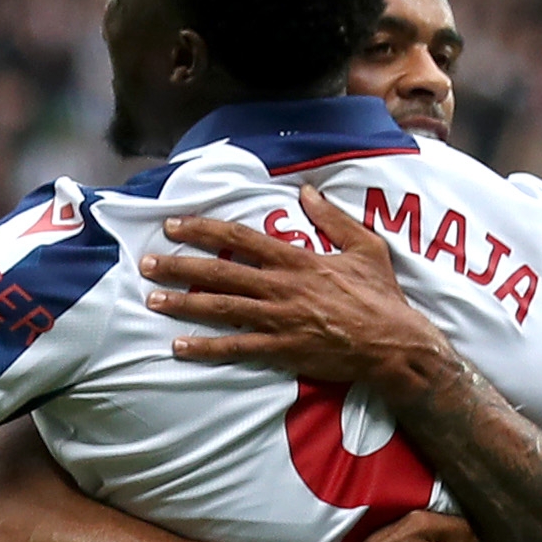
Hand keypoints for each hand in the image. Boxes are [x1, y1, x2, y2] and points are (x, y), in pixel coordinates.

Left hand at [141, 190, 450, 396]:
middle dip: (179, 267)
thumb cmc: (382, 296)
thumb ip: (333, 218)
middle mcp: (282, 287)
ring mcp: (280, 320)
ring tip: (152, 302)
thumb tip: (306, 192)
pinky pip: (237, 349)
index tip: (174, 224)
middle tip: (146, 264)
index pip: (240, 240)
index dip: (203, 230)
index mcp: (298, 259)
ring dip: (183, 305)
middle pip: (220, 273)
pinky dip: (206, 348)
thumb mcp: (365, 247)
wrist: (395, 344)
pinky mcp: (283, 350)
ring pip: (222, 310)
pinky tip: (179, 347)